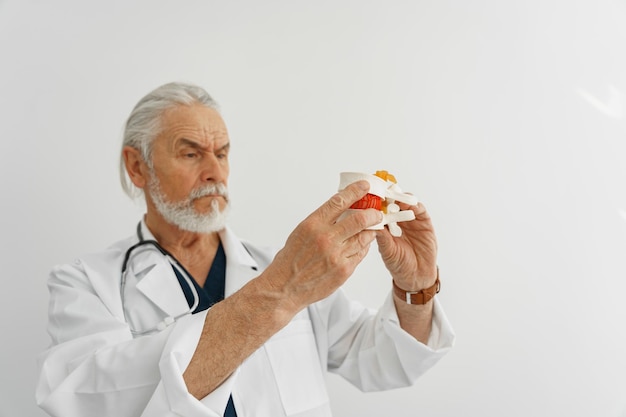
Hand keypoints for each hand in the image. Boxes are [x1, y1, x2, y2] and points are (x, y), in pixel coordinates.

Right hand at [264, 181, 382, 310]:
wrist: (284, 287)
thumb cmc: (290, 260)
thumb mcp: (301, 232)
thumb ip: (322, 220)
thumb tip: (341, 207)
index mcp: (313, 224)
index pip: (339, 201)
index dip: (355, 191)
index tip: (365, 186)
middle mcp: (326, 238)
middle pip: (359, 219)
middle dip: (372, 213)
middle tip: (376, 212)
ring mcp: (336, 255)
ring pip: (363, 237)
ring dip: (370, 231)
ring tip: (371, 228)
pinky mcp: (344, 270)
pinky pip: (360, 254)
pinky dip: (363, 247)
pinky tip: (362, 244)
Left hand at [376, 202, 437, 290]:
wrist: (417, 275)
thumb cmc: (399, 264)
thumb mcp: (388, 251)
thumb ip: (383, 238)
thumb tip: (373, 225)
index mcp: (384, 226)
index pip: (379, 209)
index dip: (376, 202)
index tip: (372, 196)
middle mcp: (397, 220)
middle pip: (393, 202)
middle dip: (389, 196)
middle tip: (385, 192)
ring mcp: (410, 220)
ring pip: (406, 203)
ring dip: (402, 198)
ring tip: (398, 200)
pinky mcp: (423, 222)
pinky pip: (420, 210)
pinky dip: (415, 205)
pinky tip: (411, 205)